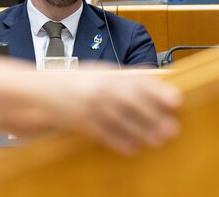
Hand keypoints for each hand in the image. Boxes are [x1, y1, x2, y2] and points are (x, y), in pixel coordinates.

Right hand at [38, 68, 181, 155]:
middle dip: (154, 115)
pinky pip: (103, 133)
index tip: (176, 100)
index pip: (138, 81)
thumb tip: (154, 75)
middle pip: (132, 102)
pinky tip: (133, 148)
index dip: (158, 91)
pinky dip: (119, 141)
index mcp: (108, 73)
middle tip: (172, 128)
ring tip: (158, 140)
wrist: (42, 90)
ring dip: (141, 131)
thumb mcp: (101, 71)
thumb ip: (126, 75)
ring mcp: (90, 105)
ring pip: (120, 119)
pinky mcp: (81, 121)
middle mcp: (101, 88)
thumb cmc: (75, 80)